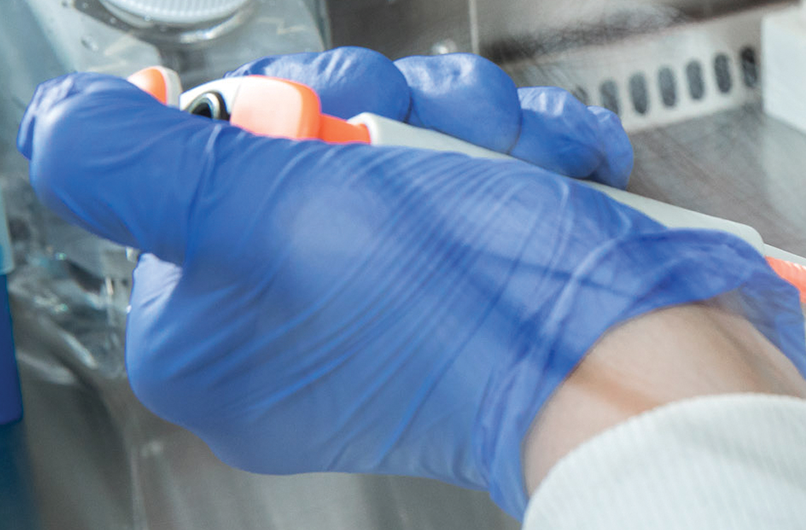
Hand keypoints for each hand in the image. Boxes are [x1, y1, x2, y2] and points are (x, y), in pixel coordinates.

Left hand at [16, 48, 805, 517]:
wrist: (649, 351)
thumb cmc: (477, 311)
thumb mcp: (273, 214)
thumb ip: (142, 165)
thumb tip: (71, 125)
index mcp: (224, 339)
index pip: (191, 178)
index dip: (255, 122)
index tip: (309, 129)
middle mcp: (313, 323)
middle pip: (304, 141)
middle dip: (378, 108)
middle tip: (411, 143)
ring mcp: (414, 296)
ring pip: (407, 134)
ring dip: (467, 119)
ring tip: (501, 160)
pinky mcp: (500, 267)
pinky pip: (492, 164)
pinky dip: (529, 150)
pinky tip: (550, 171)